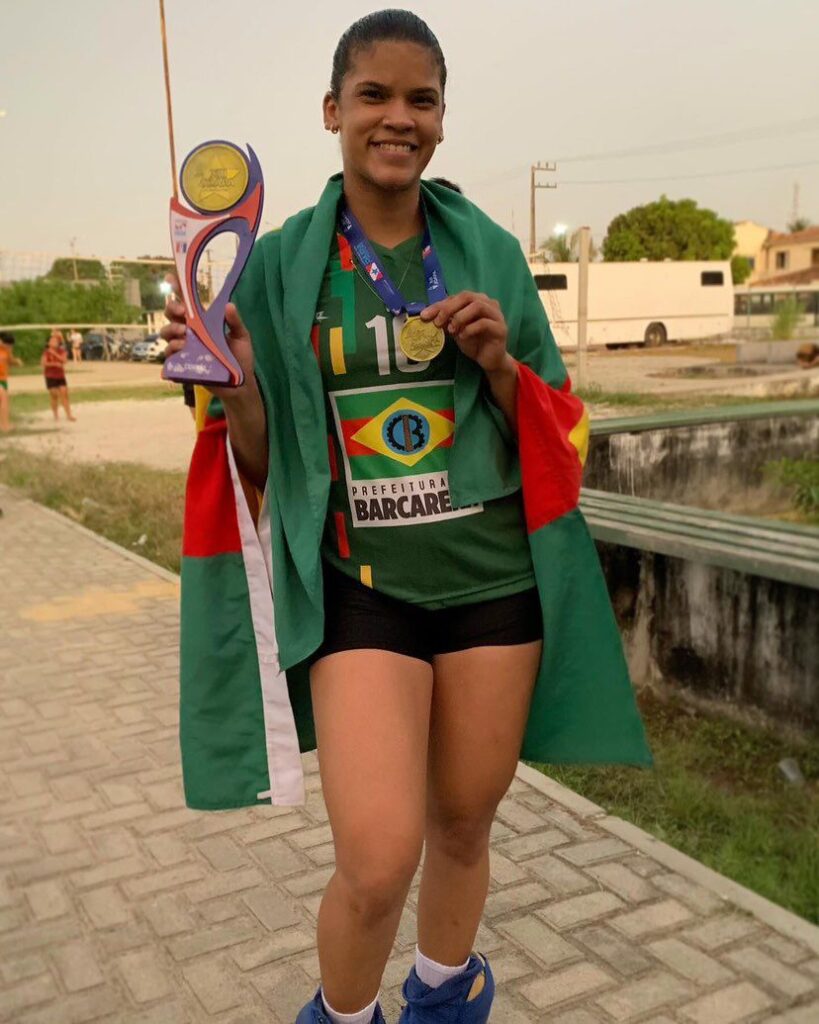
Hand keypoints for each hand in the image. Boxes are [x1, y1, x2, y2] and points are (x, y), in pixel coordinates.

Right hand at [160, 274, 255, 403]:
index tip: (172, 277)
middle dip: (172, 309)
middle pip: (171, 315)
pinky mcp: (184, 365)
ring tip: (184, 333)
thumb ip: (235, 322)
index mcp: (203, 322)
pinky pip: (169, 357)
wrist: (241, 385)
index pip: (187, 303)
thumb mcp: (242, 337)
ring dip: (171, 330)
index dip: (177, 289)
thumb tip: (229, 305)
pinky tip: (180, 349)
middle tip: (182, 311)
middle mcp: (191, 333)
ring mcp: (185, 349)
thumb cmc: (241, 359)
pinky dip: (171, 352)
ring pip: (167, 334)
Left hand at [420, 291, 509, 373]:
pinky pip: (484, 323)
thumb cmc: (473, 342)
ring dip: (460, 317)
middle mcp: (488, 303)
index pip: (456, 297)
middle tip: (437, 322)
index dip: (439, 305)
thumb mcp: (455, 330)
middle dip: (448, 308)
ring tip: (452, 330)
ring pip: (477, 306)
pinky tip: (463, 336)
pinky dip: (470, 329)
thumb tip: (427, 315)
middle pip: (467, 297)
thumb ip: (446, 320)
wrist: (489, 360)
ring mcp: (496, 314)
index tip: (425, 315)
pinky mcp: (500, 328)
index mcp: (477, 300)